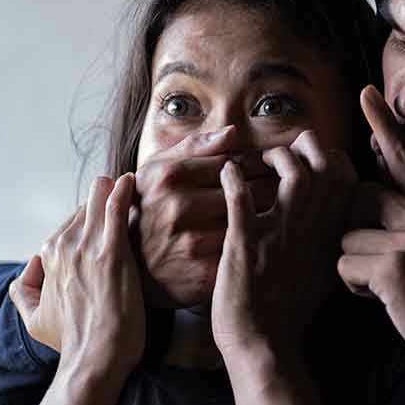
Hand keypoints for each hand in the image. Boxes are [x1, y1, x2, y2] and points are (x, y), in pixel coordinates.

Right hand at [9, 174, 144, 372]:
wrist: (95, 358)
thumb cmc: (71, 342)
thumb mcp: (33, 319)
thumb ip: (24, 291)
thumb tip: (28, 269)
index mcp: (47, 258)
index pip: (68, 225)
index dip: (87, 221)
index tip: (102, 216)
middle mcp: (64, 248)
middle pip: (84, 210)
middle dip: (100, 200)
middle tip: (118, 190)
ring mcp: (87, 248)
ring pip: (97, 203)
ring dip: (110, 190)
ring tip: (124, 180)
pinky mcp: (112, 253)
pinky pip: (114, 210)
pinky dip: (121, 192)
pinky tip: (129, 181)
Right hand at [134, 126, 275, 307]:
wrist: (127, 261)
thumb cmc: (147, 206)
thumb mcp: (157, 169)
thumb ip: (195, 147)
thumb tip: (233, 132)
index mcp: (171, 176)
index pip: (232, 162)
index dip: (254, 165)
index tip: (264, 169)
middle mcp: (179, 207)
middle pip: (246, 191)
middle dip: (266, 188)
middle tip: (277, 189)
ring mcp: (191, 241)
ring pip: (249, 222)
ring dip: (265, 217)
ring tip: (270, 213)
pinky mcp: (203, 271)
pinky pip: (242, 251)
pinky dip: (253, 244)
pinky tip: (256, 240)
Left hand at [212, 130, 356, 366]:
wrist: (264, 344)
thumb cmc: (289, 309)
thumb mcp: (325, 271)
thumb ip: (330, 237)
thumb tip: (331, 210)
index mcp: (335, 233)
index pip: (345, 174)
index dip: (326, 156)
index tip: (308, 160)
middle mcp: (316, 229)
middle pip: (324, 163)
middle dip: (304, 146)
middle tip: (282, 154)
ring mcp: (283, 233)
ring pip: (292, 171)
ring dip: (273, 157)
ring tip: (254, 161)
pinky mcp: (248, 242)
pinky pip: (241, 197)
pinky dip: (232, 177)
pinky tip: (226, 172)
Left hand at [337, 87, 404, 371]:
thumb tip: (376, 184)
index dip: (384, 126)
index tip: (366, 93)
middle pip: (360, 197)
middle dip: (357, 229)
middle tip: (382, 261)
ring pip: (347, 235)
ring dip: (356, 263)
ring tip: (388, 284)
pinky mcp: (395, 266)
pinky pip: (346, 264)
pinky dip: (356, 286)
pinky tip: (386, 298)